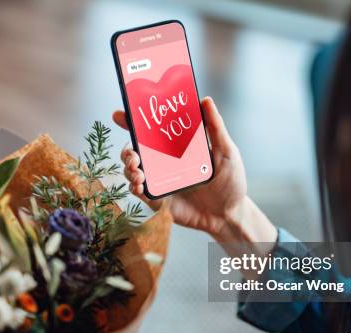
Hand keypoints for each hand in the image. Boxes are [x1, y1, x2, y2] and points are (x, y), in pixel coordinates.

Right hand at [114, 96, 276, 244]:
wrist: (230, 215)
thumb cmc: (230, 182)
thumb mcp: (226, 151)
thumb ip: (215, 127)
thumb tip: (205, 100)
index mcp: (177, 146)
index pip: (152, 130)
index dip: (133, 121)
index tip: (120, 114)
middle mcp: (164, 162)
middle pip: (135, 150)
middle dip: (126, 149)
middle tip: (133, 153)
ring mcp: (159, 180)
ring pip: (132, 170)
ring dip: (128, 168)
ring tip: (137, 170)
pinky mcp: (158, 199)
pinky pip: (139, 192)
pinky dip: (134, 186)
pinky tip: (139, 185)